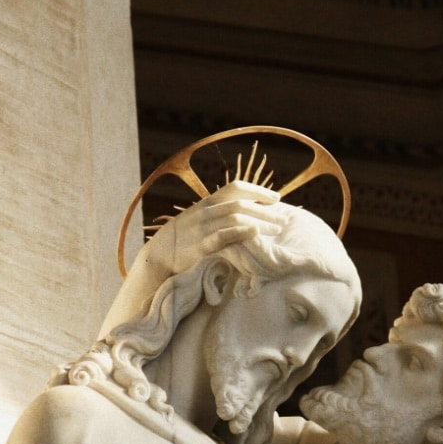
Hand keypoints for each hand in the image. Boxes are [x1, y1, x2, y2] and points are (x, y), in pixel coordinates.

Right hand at [150, 191, 283, 275]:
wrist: (158, 256)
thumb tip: (245, 213)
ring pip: (235, 217)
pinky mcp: (199, 245)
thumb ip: (219, 214)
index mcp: (207, 203)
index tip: (277, 198)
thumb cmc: (183, 240)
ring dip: (259, 222)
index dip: (258, 191)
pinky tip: (254, 233)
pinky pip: (221, 235)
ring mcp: (202, 228)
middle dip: (265, 211)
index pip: (235, 187)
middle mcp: (206, 211)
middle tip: (284, 220)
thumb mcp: (199, 220)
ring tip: (276, 230)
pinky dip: (239, 232)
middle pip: (241, 204)